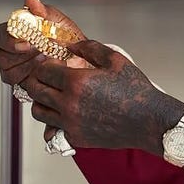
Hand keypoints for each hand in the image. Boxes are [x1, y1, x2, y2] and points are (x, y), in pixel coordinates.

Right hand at [0, 0, 90, 88]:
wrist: (80, 59)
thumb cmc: (66, 39)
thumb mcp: (58, 21)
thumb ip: (43, 11)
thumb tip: (31, 1)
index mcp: (13, 33)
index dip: (9, 40)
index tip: (26, 42)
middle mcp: (9, 52)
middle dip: (19, 56)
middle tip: (39, 52)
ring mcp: (14, 69)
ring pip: (7, 73)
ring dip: (27, 67)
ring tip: (45, 60)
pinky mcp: (22, 83)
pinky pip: (19, 85)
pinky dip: (33, 78)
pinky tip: (45, 70)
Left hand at [19, 39, 183, 152]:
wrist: (148, 121)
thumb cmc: (135, 89)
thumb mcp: (114, 59)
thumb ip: (88, 47)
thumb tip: (69, 46)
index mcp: (76, 82)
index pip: (43, 71)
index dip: (44, 64)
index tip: (51, 63)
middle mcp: (69, 104)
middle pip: (35, 90)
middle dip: (37, 81)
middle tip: (45, 78)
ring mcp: (71, 123)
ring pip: (38, 111)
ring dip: (41, 101)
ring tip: (52, 95)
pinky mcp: (76, 137)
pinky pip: (53, 128)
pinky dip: (55, 118)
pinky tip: (67, 111)